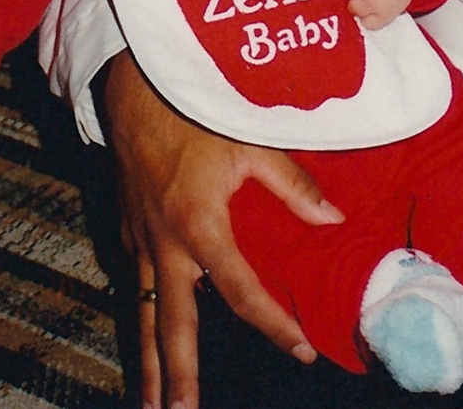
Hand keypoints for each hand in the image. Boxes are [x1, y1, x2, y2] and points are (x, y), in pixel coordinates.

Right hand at [102, 49, 344, 408]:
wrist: (136, 85)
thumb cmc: (196, 110)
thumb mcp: (251, 142)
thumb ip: (293, 186)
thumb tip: (333, 220)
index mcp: (200, 227)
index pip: (243, 293)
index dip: (275, 325)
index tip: (301, 350)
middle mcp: (165, 244)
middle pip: (171, 325)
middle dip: (175, 376)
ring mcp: (141, 238)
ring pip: (144, 311)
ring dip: (148, 360)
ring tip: (151, 404)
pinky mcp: (128, 226)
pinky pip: (137, 279)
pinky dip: (143, 311)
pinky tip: (148, 326)